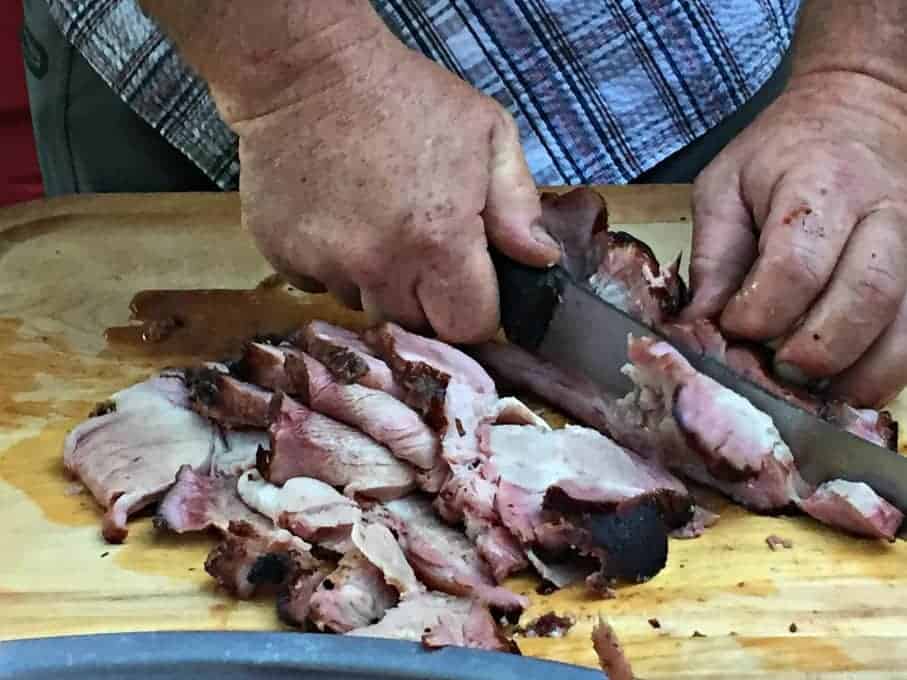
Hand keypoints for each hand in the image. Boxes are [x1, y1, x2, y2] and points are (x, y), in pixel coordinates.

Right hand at [231, 29, 558, 343]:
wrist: (307, 70)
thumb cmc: (407, 96)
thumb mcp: (487, 133)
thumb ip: (519, 204)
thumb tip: (539, 259)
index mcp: (440, 242)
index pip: (468, 326)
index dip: (475, 310)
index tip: (471, 284)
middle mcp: (380, 266)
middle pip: (416, 326)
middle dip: (428, 300)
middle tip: (424, 249)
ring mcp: (326, 266)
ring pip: (366, 308)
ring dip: (378, 283)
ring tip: (376, 226)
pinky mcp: (283, 257)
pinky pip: (319, 287)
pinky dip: (333, 265)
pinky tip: (337, 221)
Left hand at [686, 72, 906, 407]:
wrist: (859, 108)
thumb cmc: (779, 154)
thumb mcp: (725, 187)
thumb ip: (714, 256)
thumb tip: (701, 326)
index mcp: (819, 187)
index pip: (797, 265)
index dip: (761, 311)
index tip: (732, 329)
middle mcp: (884, 212)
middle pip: (867, 297)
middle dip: (817, 351)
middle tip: (779, 371)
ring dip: (863, 374)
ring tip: (818, 394)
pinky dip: (892, 369)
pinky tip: (854, 385)